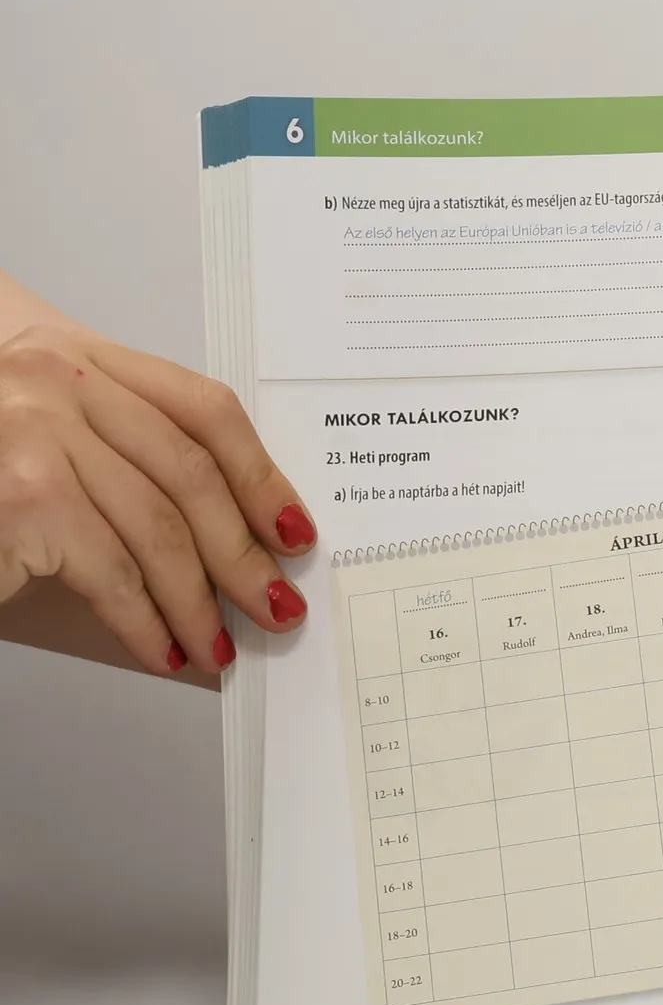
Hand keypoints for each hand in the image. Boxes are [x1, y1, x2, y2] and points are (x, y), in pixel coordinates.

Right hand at [0, 272, 314, 680]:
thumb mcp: (44, 436)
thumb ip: (120, 457)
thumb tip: (218, 541)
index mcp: (76, 355)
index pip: (202, 408)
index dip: (260, 474)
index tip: (293, 528)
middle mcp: (55, 380)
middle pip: (190, 474)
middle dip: (243, 553)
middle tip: (276, 604)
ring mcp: (32, 432)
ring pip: (157, 529)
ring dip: (197, 603)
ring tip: (216, 645)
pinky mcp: (19, 494)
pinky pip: (110, 572)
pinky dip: (146, 621)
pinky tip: (163, 649)